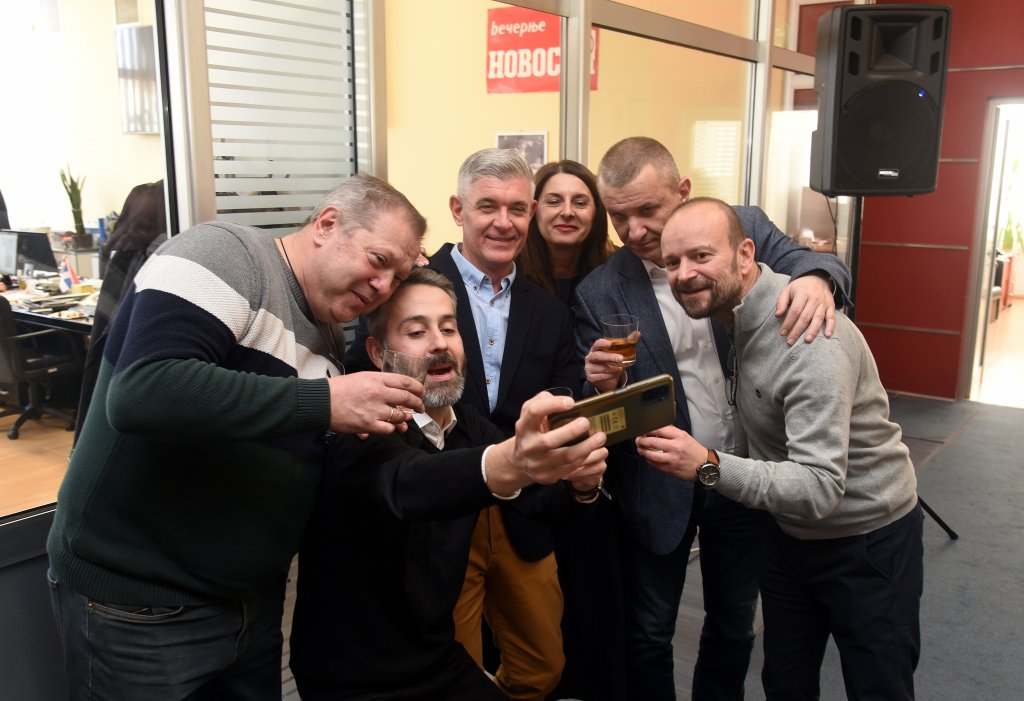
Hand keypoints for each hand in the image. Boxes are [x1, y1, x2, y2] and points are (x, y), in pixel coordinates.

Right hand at [327, 371, 424, 435]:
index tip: (421, 392)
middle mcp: (379, 393)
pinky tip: (390, 427)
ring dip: (405, 418)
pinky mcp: (368, 424)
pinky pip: (388, 429)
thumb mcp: (363, 377)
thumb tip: (398, 391)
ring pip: (399, 416)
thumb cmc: (340, 388)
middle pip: (407, 399)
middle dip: (418, 404)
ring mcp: (374, 410)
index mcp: (377, 379)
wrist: (322, 401)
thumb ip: (381, 383)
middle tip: (420, 407)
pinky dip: (391, 428)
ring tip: (406, 419)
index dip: (418, 388)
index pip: (406, 382)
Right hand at [484, 392, 607, 494]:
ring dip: (586, 447)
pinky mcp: (547, 476)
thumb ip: (543, 401)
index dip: (552, 405)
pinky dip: (585, 459)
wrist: (520, 460)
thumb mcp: (530, 412)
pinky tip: (594, 451)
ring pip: (565, 457)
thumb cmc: (532, 430)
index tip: (571, 403)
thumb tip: (564, 401)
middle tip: (587, 422)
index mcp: (524, 426)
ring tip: (600, 438)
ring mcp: (537, 464)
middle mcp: (528, 446)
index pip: (534, 412)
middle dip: (571, 431)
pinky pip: (570, 468)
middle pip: (548, 441)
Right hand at [585, 337, 635, 392]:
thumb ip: (627, 343)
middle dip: (609, 357)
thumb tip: (638, 333)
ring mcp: (589, 367)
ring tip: (619, 369)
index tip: (610, 343)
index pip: (597, 344)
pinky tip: (613, 375)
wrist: (605, 379)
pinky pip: (600, 376)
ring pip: (601, 368)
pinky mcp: (590, 377)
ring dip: (612, 369)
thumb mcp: (618, 353)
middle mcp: (590, 357)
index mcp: (596, 349)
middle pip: (597, 356)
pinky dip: (609, 376)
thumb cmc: (611, 362)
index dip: (602, 343)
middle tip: (621, 358)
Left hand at [634, 425, 705, 480]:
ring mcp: (672, 459)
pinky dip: (648, 460)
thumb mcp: (685, 436)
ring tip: (640, 449)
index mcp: (679, 436)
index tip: (643, 430)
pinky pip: (654, 464)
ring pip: (650, 455)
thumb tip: (655, 428)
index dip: (647, 429)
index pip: (658, 430)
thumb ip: (670, 432)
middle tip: (638, 440)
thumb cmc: (693, 450)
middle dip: (641, 441)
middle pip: (651, 442)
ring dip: (642, 451)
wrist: (704, 466)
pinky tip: (647, 457)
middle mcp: (675, 447)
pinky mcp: (669, 469)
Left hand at [774, 274, 835, 344]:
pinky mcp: (831, 306)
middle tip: (790, 342)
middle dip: (797, 330)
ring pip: (818, 318)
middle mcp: (814, 298)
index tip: (782, 333)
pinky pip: (832, 317)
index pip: (795, 311)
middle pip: (805, 317)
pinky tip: (827, 335)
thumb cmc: (800, 287)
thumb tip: (777, 315)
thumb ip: (781, 302)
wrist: (818, 278)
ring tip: (807, 340)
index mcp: (803, 293)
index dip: (788, 323)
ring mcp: (824, 303)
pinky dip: (831, 326)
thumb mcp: (787, 290)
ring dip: (813, 330)